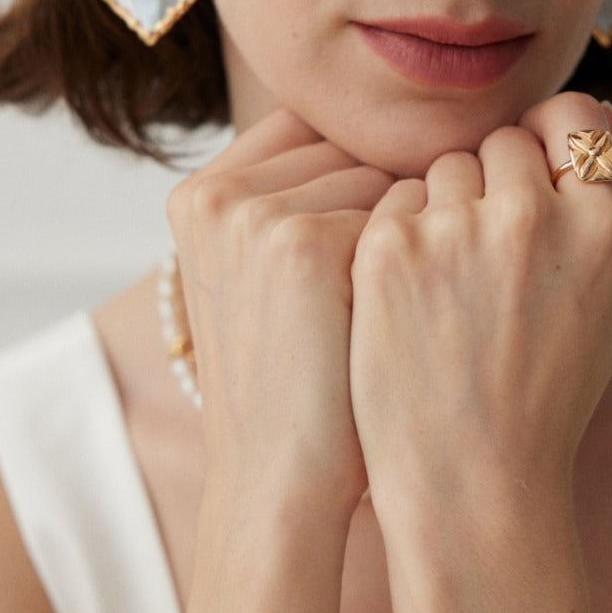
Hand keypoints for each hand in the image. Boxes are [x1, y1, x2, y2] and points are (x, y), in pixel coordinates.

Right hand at [166, 108, 393, 515]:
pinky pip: (402, 214)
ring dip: (401, 236)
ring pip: (382, 178)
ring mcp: (253, 214)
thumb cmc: (292, 383)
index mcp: (198, 194)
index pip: (310, 131)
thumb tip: (383, 136)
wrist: (278, 481)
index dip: (354, 182)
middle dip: (379, 209)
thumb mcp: (260, 276)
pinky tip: (390, 320)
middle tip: (367, 296)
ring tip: (374, 312)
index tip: (363, 249)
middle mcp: (216, 193)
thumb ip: (291, 197)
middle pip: (349, 150)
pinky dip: (414, 264)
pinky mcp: (303, 242)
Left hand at [348, 93, 611, 518]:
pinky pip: (395, 200)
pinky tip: (412, 299)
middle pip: (504, 140)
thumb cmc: (549, 394)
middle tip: (488, 258)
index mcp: (607, 225)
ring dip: (444, 209)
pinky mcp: (390, 248)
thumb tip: (592, 125)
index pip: (577, 113)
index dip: (551, 138)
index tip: (533, 171)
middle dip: (495, 183)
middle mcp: (535, 216)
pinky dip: (401, 238)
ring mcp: (456, 229)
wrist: (473, 481)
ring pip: (445, 167)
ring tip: (452, 290)